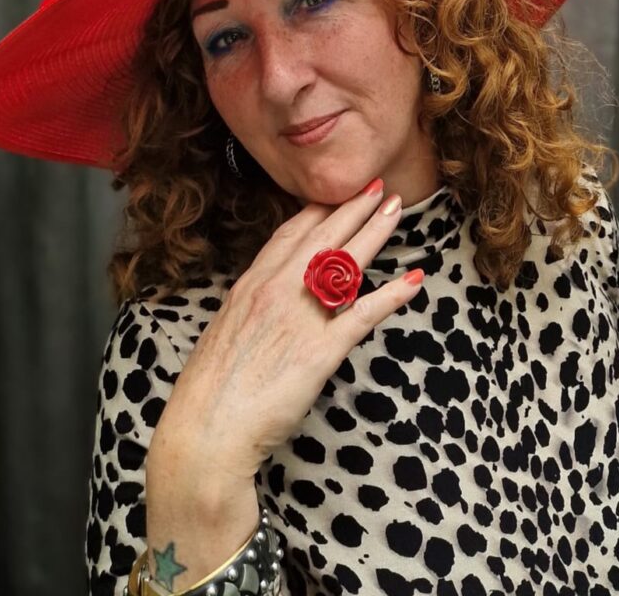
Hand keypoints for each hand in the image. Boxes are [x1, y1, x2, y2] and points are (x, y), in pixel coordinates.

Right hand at [148, 180, 419, 498]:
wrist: (205, 432)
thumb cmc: (211, 393)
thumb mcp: (225, 334)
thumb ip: (250, 311)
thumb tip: (268, 306)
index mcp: (249, 286)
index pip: (290, 234)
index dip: (317, 209)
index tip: (337, 193)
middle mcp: (274, 291)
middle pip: (321, 236)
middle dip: (353, 207)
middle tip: (377, 186)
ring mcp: (298, 317)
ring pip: (344, 262)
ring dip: (374, 232)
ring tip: (396, 209)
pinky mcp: (319, 350)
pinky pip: (362, 314)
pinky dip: (391, 295)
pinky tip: (413, 281)